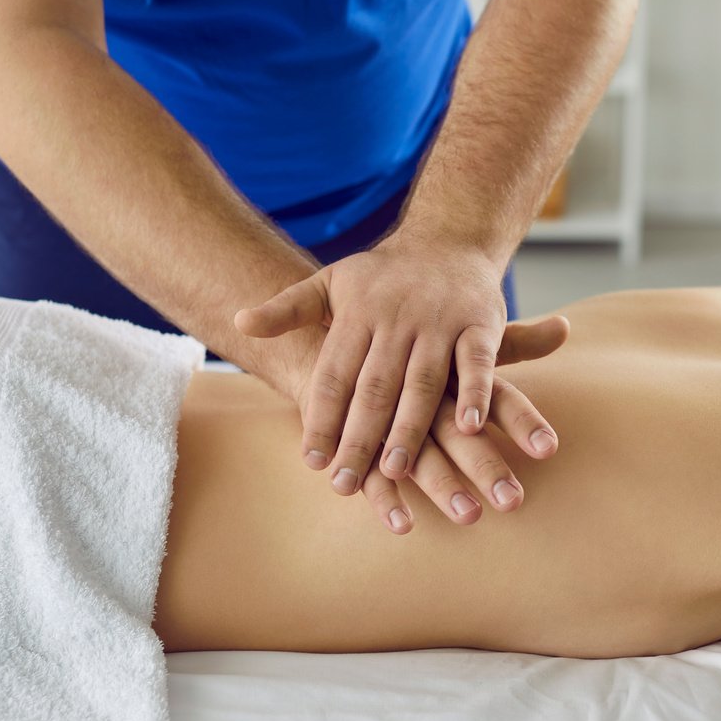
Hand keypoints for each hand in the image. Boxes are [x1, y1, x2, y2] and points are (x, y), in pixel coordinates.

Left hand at [234, 240, 564, 514]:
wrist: (450, 237)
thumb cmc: (385, 274)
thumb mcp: (331, 281)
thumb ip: (288, 308)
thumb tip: (240, 322)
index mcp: (358, 313)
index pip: (334, 376)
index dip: (322, 419)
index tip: (312, 462)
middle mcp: (397, 320)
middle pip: (374, 388)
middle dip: (359, 439)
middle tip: (343, 483)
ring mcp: (440, 323)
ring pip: (422, 383)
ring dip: (409, 428)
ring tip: (392, 470)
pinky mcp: (481, 325)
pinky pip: (478, 364)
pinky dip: (476, 394)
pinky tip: (469, 428)